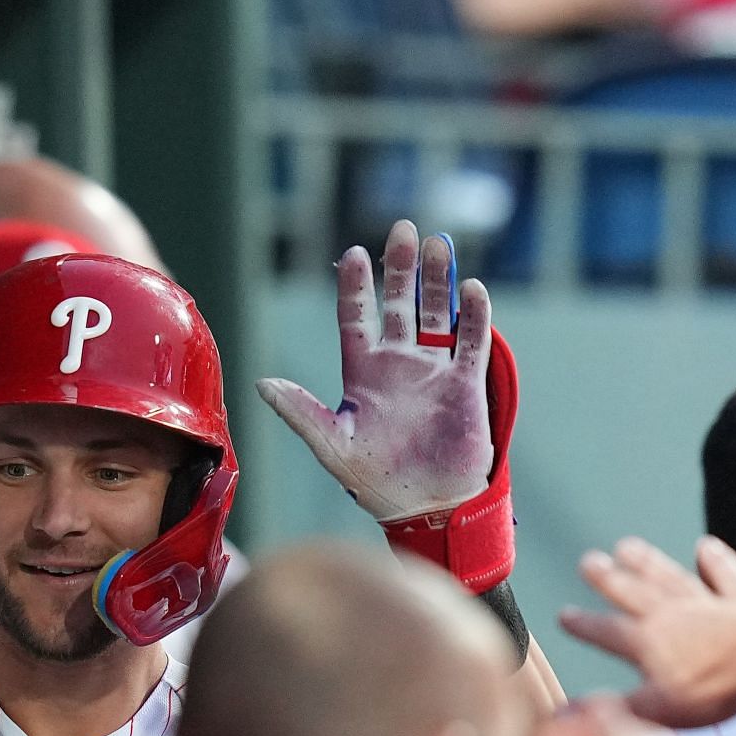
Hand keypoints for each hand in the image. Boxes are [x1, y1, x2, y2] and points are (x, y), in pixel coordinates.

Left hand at [255, 220, 493, 521]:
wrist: (422, 506)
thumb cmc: (373, 479)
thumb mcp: (331, 444)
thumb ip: (300, 411)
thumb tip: (261, 384)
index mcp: (363, 372)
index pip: (356, 317)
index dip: (356, 286)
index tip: (354, 253)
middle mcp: (398, 363)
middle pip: (400, 303)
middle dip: (401, 268)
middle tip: (403, 229)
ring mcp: (433, 371)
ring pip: (437, 312)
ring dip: (437, 280)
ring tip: (437, 244)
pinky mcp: (465, 385)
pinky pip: (471, 342)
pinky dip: (474, 316)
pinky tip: (473, 288)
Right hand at [559, 535, 735, 726]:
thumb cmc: (717, 687)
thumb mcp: (659, 709)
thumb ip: (613, 709)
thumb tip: (565, 714)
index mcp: (647, 642)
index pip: (606, 631)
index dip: (583, 624)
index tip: (563, 614)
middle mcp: (670, 615)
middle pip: (633, 592)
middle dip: (608, 578)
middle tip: (588, 561)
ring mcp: (706, 604)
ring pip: (670, 578)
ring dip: (648, 562)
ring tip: (627, 545)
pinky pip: (726, 577)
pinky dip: (716, 561)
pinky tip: (705, 546)